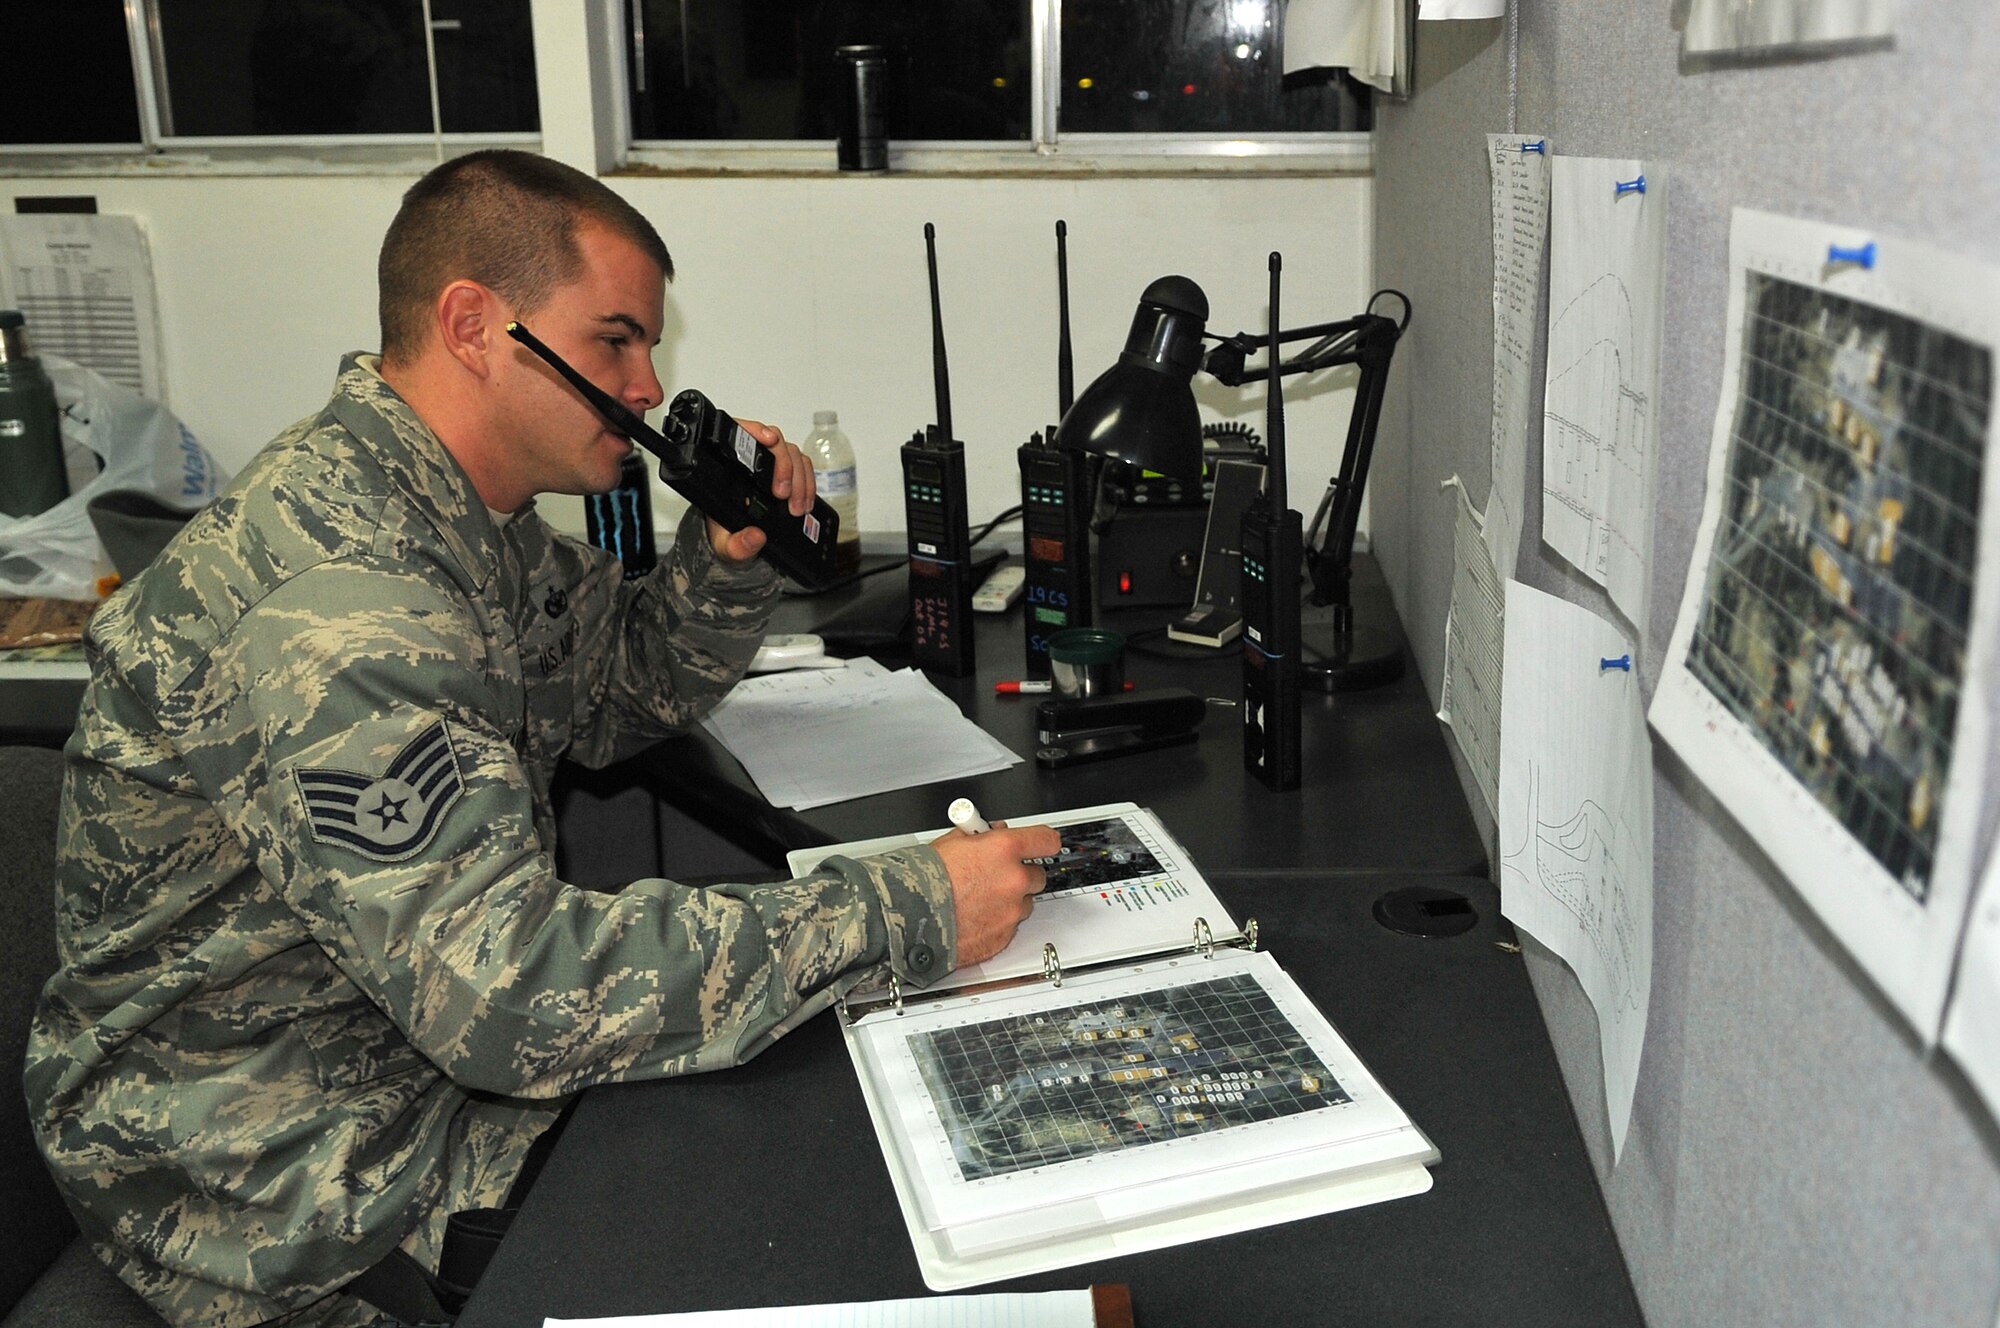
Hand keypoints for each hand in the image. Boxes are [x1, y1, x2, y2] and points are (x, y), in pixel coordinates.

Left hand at [707, 417, 817, 563]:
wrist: (738, 541)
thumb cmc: (727, 535)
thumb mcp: (725, 546)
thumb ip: (736, 545)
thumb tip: (755, 537)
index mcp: (726, 468)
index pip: (737, 433)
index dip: (753, 429)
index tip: (768, 440)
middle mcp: (749, 459)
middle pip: (773, 442)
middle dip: (784, 466)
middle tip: (784, 494)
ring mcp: (770, 463)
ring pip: (791, 452)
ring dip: (800, 477)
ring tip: (797, 506)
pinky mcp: (786, 471)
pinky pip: (803, 465)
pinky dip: (808, 482)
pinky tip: (806, 501)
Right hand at [930, 821, 1063, 966]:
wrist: (909, 918)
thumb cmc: (923, 880)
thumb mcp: (951, 842)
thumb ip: (980, 836)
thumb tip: (992, 833)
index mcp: (1004, 849)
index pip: (1046, 840)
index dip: (1043, 842)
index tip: (1042, 845)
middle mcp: (1014, 880)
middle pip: (1038, 875)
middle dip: (1021, 874)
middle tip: (996, 875)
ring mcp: (1011, 911)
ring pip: (1024, 903)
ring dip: (1008, 901)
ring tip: (977, 900)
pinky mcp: (1004, 937)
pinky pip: (1009, 926)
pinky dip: (996, 922)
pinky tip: (973, 917)